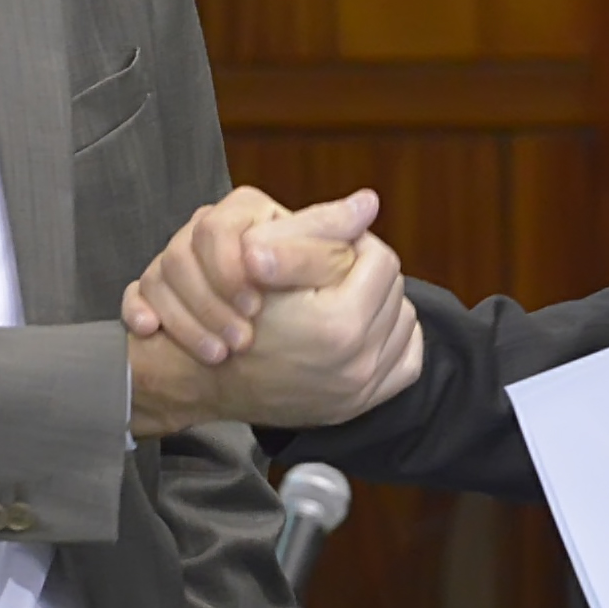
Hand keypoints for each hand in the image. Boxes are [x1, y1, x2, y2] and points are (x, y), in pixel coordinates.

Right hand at [126, 189, 421, 434]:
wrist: (202, 376)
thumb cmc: (227, 313)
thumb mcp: (265, 258)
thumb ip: (320, 227)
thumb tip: (368, 202)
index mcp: (340, 323)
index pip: (380, 259)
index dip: (355, 243)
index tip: (332, 246)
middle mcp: (357, 363)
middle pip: (394, 291)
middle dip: (368, 275)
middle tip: (334, 271)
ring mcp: (359, 390)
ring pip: (403, 323)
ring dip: (380, 306)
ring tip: (344, 297)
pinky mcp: (357, 406)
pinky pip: (405, 362)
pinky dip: (390, 342)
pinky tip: (362, 330)